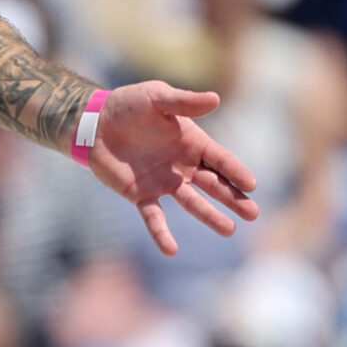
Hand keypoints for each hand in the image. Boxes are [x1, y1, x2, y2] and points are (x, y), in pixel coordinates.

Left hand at [86, 81, 259, 255]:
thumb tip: (216, 98)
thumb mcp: (157, 97)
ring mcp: (163, 182)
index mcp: (191, 142)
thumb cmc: (128, 105)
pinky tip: (171, 250)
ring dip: (209, 216)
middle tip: (253, 214)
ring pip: (191, 202)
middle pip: (213, 184)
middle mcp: (182, 166)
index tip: (252, 185)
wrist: (94, 123)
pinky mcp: (141, 194)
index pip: (219, 159)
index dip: (235, 171)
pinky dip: (161, 233)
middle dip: (233, 198)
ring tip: (228, 230)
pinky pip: (153, 217)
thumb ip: (183, 102)